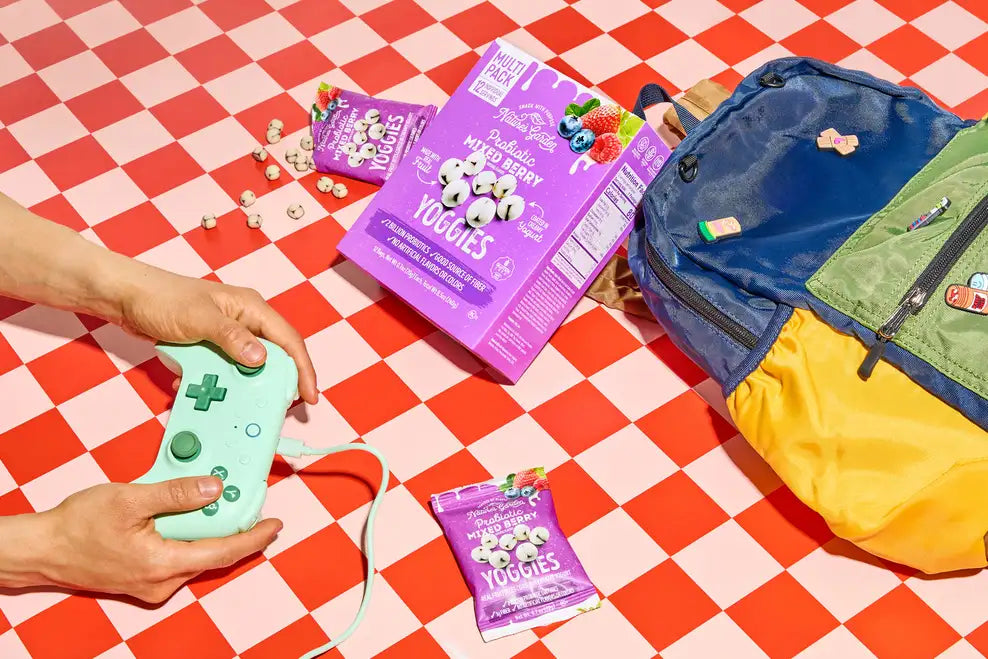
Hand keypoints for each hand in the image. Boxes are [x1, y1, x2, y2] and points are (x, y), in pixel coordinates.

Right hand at [37, 476, 280, 602]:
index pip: (223, 553)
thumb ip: (175, 493)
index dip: (254, 538)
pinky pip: (178, 555)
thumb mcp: (131, 498)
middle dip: (230, 525)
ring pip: (195, 553)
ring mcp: (153, 584)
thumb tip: (213, 488)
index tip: (274, 525)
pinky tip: (180, 512)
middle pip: (212, 552)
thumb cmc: (78, 525)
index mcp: (162, 564)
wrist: (44, 548)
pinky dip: (186, 533)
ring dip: (205, 527)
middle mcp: (162, 581)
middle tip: (242, 497)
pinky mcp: (145, 579)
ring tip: (205, 497)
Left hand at [119, 269, 317, 403]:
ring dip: (238, 385)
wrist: (125, 297)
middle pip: (272, 356)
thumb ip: (232, 339)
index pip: (288, 340)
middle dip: (273, 382)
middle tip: (275, 405)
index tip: (309, 395)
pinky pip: (221, 369)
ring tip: (234, 402)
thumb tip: (261, 360)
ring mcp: (226, 334)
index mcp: (251, 308)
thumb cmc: (162, 298)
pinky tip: (200, 389)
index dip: (303, 369)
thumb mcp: (200, 320)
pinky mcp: (208, 346)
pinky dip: (214, 382)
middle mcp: (244, 321)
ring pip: (246, 367)